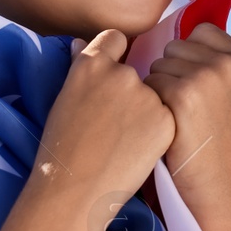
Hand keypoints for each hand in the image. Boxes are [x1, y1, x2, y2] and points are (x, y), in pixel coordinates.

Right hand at [38, 29, 175, 215]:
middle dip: (133, 91)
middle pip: (139, 71)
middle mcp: (121, 72)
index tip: (111, 81)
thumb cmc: (63, 149)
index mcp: (91, 63)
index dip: (115, 57)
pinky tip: (138, 150)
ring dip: (148, 111)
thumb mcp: (65, 98)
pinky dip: (159, 130)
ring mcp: (146, 95)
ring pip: (156, 95)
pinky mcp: (166, 118)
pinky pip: (167, 116)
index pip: (115, 40)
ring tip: (125, 141)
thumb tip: (80, 42)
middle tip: (115, 124)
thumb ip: (81, 66)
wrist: (75, 190)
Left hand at [141, 22, 230, 230]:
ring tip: (178, 120)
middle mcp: (229, 64)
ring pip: (159, 65)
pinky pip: (149, 85)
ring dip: (159, 89)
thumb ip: (219, 69)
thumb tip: (180, 43)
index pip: (202, 31)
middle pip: (176, 47)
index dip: (189, 56)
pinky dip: (151, 105)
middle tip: (186, 110)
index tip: (193, 86)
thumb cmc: (223, 151)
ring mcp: (207, 77)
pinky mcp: (184, 95)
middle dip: (172, 73)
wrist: (224, 193)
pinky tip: (167, 127)